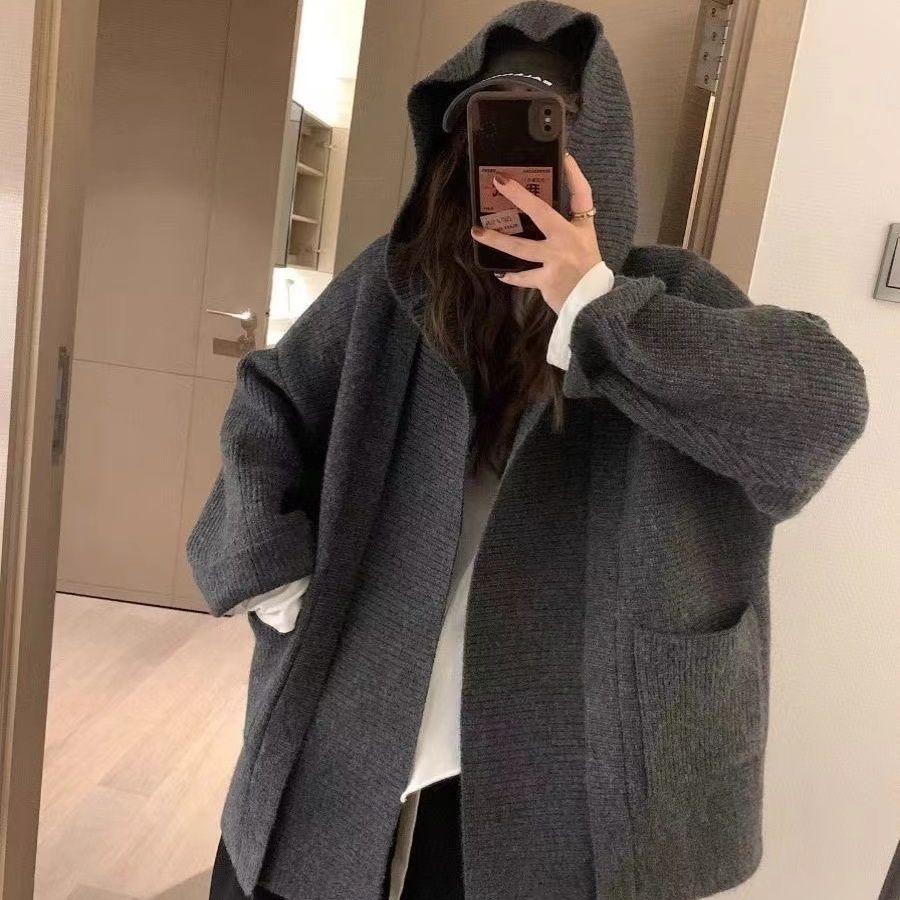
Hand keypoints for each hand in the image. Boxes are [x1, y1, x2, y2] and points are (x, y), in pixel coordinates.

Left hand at [470, 152, 602, 311]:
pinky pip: (523, 276)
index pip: (582, 194)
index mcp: (581, 228)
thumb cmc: (588, 272)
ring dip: (497, 239)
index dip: (574, 174)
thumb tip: (540, 214)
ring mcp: (556, 260)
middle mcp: (568, 240)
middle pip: (540, 212)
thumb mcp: (585, 244)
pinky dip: (511, 276)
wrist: (594, 304)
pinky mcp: (546, 280)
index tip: (565, 156)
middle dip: (519, 196)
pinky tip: (499, 273)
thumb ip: (570, 227)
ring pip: (520, 247)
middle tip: (499, 182)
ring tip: (477, 232)